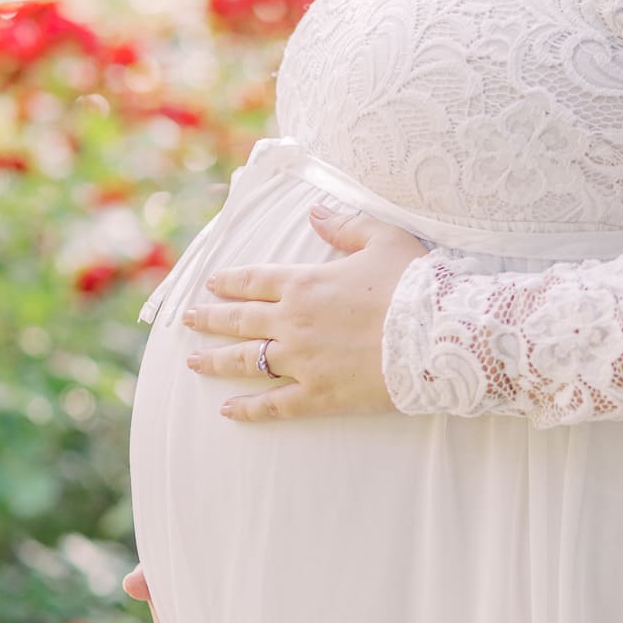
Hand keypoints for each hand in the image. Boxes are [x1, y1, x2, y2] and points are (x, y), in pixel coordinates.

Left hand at [182, 203, 425, 421]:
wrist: (436, 337)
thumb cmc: (412, 284)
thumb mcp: (383, 238)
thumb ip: (344, 225)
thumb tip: (315, 212)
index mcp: (304, 284)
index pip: (254, 281)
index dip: (229, 282)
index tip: (211, 284)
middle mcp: (293, 322)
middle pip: (239, 321)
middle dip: (209, 319)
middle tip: (187, 320)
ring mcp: (301, 361)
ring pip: (246, 362)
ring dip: (216, 361)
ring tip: (194, 362)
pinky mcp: (317, 396)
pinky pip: (273, 405)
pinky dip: (248, 409)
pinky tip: (228, 410)